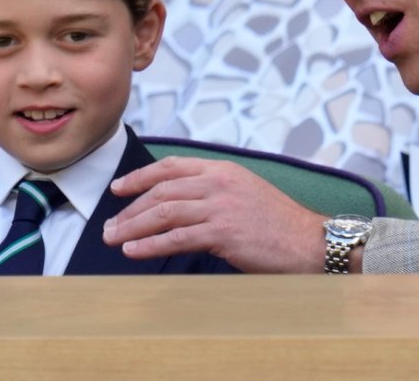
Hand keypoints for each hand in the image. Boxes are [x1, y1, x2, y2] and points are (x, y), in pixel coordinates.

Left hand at [102, 157, 327, 272]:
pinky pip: (176, 238)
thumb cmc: (279, 223)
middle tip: (110, 224)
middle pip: (161, 191)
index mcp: (223, 170)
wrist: (309, 241)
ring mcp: (220, 206)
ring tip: (114, 239)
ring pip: (163, 213)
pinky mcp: (222, 232)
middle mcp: (218, 183)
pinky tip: (134, 251)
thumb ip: (215, 192)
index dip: (140, 177)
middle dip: (130, 208)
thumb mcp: (246, 193)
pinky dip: (150, 244)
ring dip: (132, 226)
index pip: (171, 167)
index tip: (119, 188)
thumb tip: (182, 204)